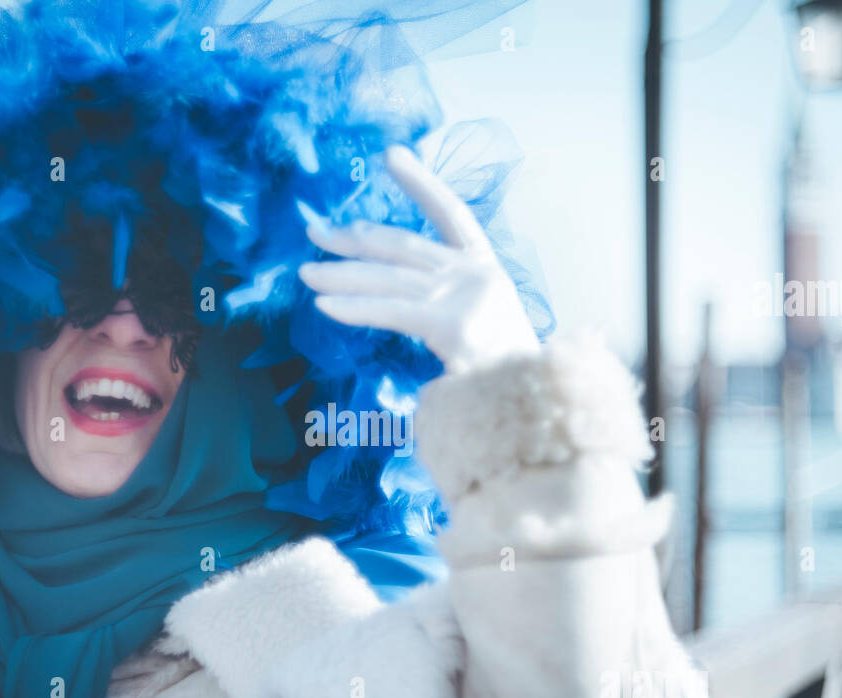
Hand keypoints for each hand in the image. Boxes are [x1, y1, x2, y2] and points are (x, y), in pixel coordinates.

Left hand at [298, 144, 538, 375]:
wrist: (536, 399)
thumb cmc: (503, 369)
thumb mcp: (481, 319)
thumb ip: (442, 299)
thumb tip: (391, 291)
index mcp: (485, 267)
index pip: (451, 213)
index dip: (421, 182)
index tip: (391, 154)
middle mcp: (475, 274)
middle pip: (403, 246)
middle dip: (355, 238)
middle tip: (315, 231)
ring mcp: (464, 298)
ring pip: (389, 279)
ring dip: (341, 275)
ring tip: (306, 273)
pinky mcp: (451, 327)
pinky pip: (390, 312)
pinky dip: (354, 308)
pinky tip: (323, 305)